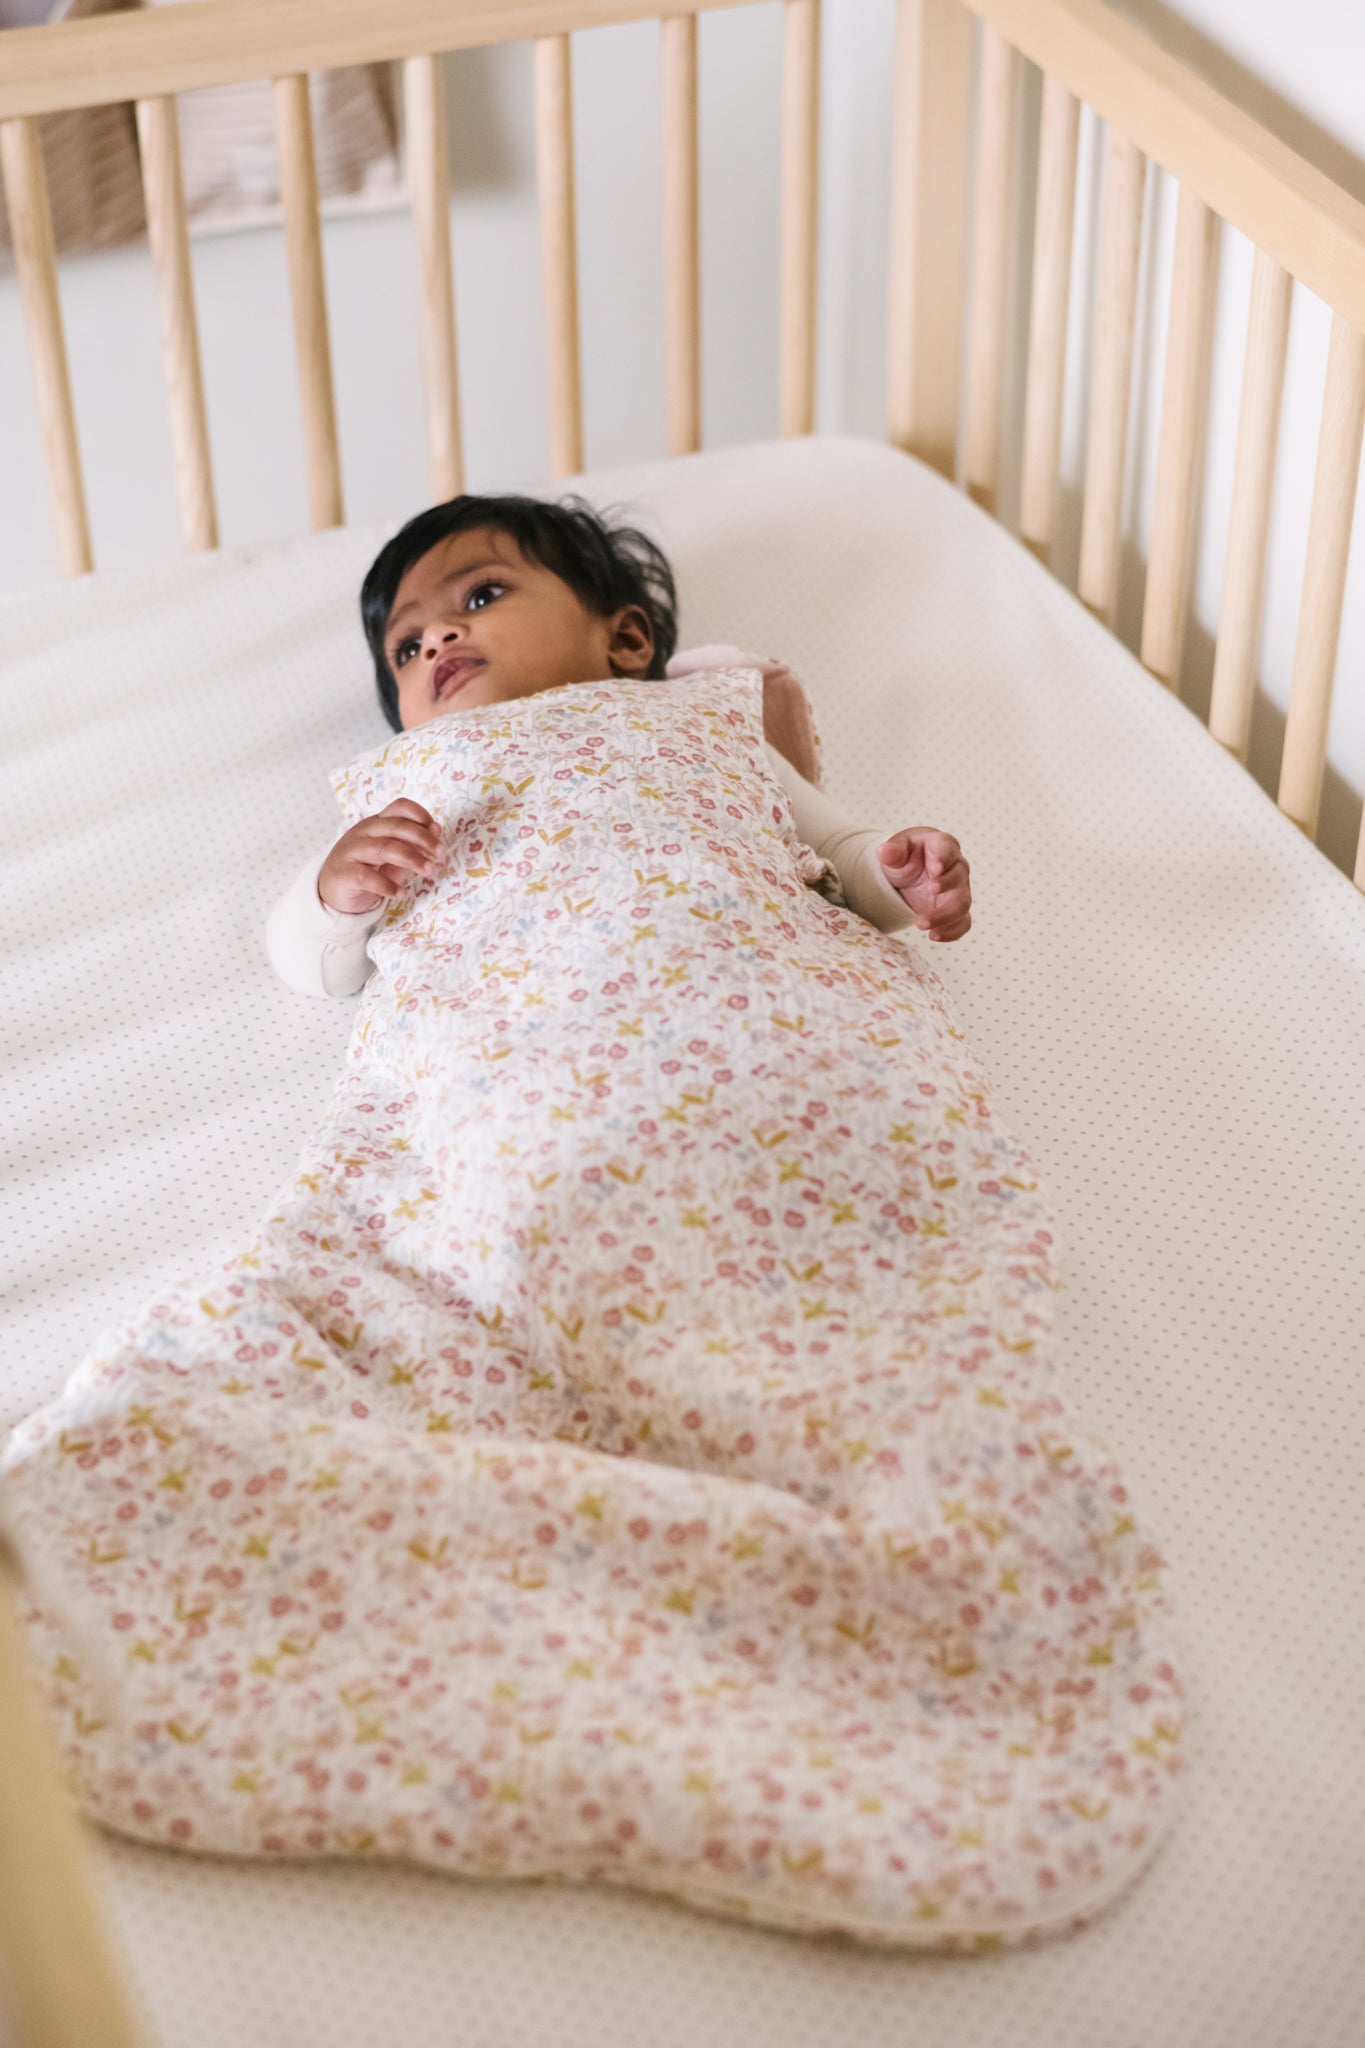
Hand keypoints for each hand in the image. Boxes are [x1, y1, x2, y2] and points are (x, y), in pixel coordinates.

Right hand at [317, 799, 441, 913]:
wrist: (331, 891)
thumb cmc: (367, 870)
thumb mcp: (392, 856)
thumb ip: (412, 845)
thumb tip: (437, 831)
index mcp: (377, 823)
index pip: (399, 807)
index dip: (420, 814)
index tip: (437, 831)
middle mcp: (363, 832)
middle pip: (396, 827)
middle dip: (423, 839)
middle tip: (441, 854)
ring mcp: (351, 851)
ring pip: (384, 849)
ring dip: (411, 859)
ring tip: (429, 871)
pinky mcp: (343, 873)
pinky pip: (366, 877)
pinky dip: (386, 886)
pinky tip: (400, 893)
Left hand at [876, 827, 971, 941]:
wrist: (910, 875)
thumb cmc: (907, 856)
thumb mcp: (897, 850)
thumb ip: (892, 851)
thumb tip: (884, 851)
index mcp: (942, 845)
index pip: (948, 847)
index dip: (944, 857)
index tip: (935, 868)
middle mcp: (956, 867)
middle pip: (960, 875)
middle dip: (947, 883)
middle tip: (930, 889)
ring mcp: (958, 890)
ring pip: (962, 903)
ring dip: (945, 915)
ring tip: (921, 923)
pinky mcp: (955, 910)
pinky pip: (962, 923)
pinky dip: (951, 932)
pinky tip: (933, 936)